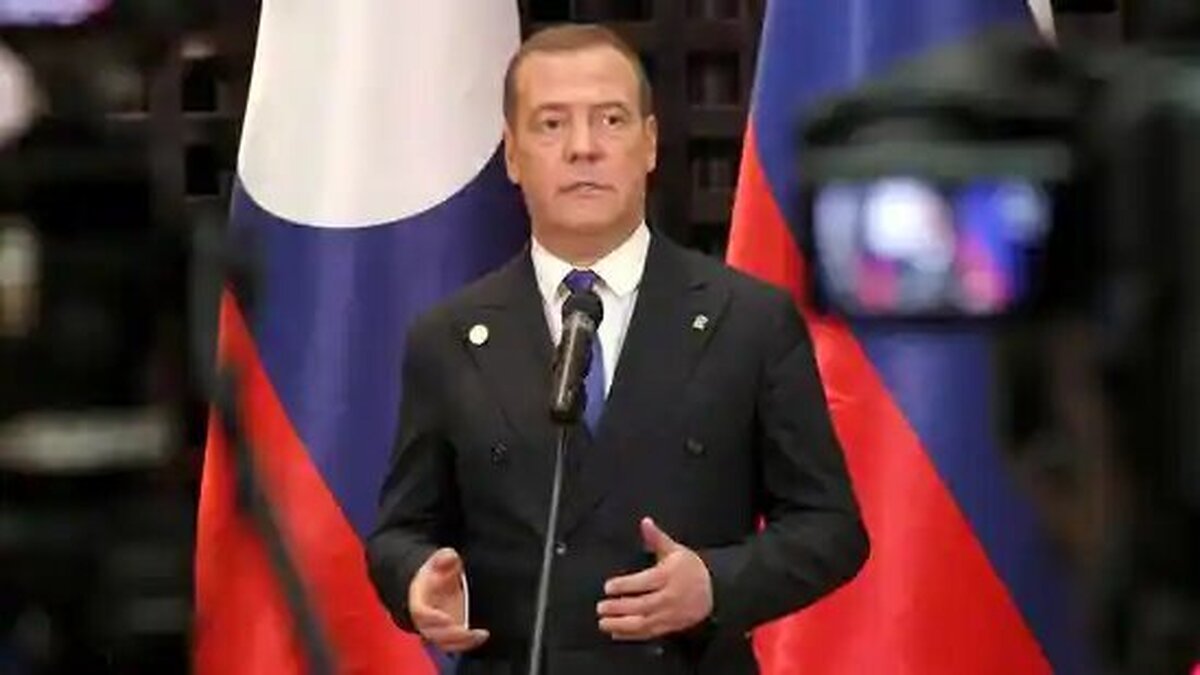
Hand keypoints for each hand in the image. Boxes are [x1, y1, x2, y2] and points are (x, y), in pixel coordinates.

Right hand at [408, 548, 488, 652]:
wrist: (433, 582)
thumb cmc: (435, 572)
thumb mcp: (439, 560)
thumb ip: (443, 559)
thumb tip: (448, 556)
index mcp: (418, 601)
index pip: (420, 613)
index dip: (432, 618)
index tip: (448, 619)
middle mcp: (424, 619)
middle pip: (433, 634)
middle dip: (451, 635)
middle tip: (469, 631)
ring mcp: (436, 629)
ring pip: (444, 643)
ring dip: (462, 643)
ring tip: (481, 635)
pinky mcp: (447, 634)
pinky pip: (454, 645)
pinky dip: (467, 644)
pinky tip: (481, 636)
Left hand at [597, 517, 713, 639]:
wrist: (716, 591)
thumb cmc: (690, 568)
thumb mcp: (675, 549)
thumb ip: (656, 538)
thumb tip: (645, 522)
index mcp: (670, 576)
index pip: (644, 582)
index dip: (625, 586)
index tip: (608, 587)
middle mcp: (670, 597)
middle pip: (642, 605)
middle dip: (619, 608)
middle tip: (601, 607)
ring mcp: (671, 615)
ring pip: (644, 623)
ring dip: (622, 625)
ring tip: (603, 623)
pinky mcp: (671, 627)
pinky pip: (649, 634)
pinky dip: (632, 635)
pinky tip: (616, 633)